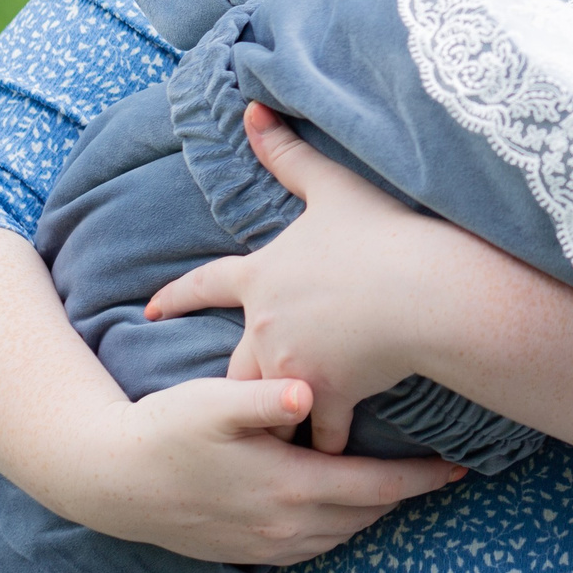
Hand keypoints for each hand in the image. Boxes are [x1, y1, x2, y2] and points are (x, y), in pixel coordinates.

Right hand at [60, 374, 462, 563]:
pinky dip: (340, 526)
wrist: (112, 481)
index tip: (459, 466)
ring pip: (342, 534)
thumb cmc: (164, 430)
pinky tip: (342, 504)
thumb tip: (309, 391)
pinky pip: (313, 546)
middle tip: (441, 470)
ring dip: (373, 511)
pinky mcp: (247, 552)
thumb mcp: (212, 401)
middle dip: (406, 494)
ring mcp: (265, 545)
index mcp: (287, 487)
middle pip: (367, 514)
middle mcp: (284, 525)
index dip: (421, 478)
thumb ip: (263, 397)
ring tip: (400, 483)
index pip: (374, 488)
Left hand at [149, 104, 484, 454]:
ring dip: (271, 422)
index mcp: (262, 276)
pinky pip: (317, 432)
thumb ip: (287, 153)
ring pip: (266, 403)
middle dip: (229, 383)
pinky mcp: (325, 396)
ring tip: (266, 447)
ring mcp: (291, 365)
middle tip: (213, 404)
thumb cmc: (381, 237)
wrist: (422, 291)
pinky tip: (328, 466)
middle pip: (231, 363)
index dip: (178, 295)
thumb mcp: (332, 188)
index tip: (150, 309)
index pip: (206, 284)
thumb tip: (252, 106)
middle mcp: (265, 325)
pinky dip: (324, 446)